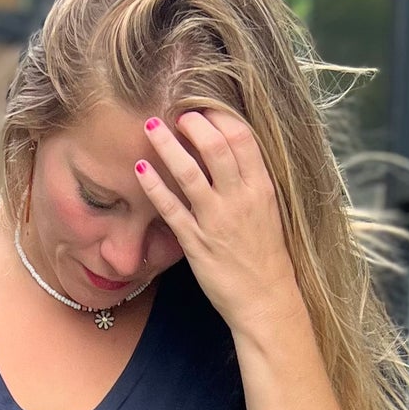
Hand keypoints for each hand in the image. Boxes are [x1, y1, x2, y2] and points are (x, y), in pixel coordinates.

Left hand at [133, 110, 301, 340]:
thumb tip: (229, 152)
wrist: (268, 300)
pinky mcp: (197, 243)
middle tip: (175, 114)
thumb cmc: (267, 256)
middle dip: (192, 122)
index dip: (219, 116)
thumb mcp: (269, 210)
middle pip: (215, 145)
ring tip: (150, 126)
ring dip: (166, 145)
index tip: (202, 108)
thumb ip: (249, 181)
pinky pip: (171, 209)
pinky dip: (153, 186)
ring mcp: (218, 221)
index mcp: (262, 187)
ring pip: (189, 173)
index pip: (241, 137)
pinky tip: (139, 169)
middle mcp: (241, 199)